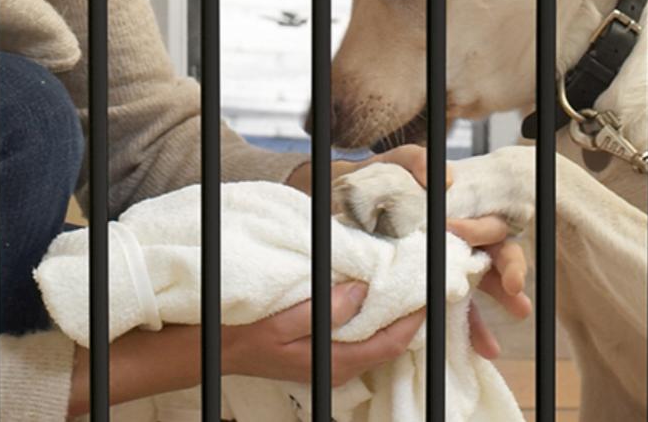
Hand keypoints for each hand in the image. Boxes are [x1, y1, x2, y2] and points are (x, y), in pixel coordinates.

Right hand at [222, 281, 426, 384]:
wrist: (218, 351)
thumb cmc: (246, 336)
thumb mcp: (282, 322)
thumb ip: (325, 310)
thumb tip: (363, 290)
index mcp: (335, 362)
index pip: (389, 343)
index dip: (414, 319)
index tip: (429, 289)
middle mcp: (339, 366)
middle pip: (387, 343)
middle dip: (407, 314)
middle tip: (420, 280)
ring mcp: (331, 361)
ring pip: (374, 339)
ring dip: (389, 314)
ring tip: (400, 282)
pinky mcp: (323, 351)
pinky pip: (358, 335)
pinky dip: (369, 315)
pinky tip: (369, 293)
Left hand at [340, 147, 533, 357]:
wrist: (338, 204)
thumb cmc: (372, 182)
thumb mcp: (391, 164)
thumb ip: (415, 159)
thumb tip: (445, 178)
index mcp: (459, 212)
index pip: (493, 230)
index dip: (497, 241)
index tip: (479, 250)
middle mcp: (459, 240)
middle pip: (497, 258)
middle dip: (509, 275)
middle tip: (511, 290)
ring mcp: (445, 266)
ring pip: (481, 287)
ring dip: (497, 308)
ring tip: (499, 334)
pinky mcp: (427, 287)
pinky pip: (455, 309)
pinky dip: (472, 329)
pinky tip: (485, 348)